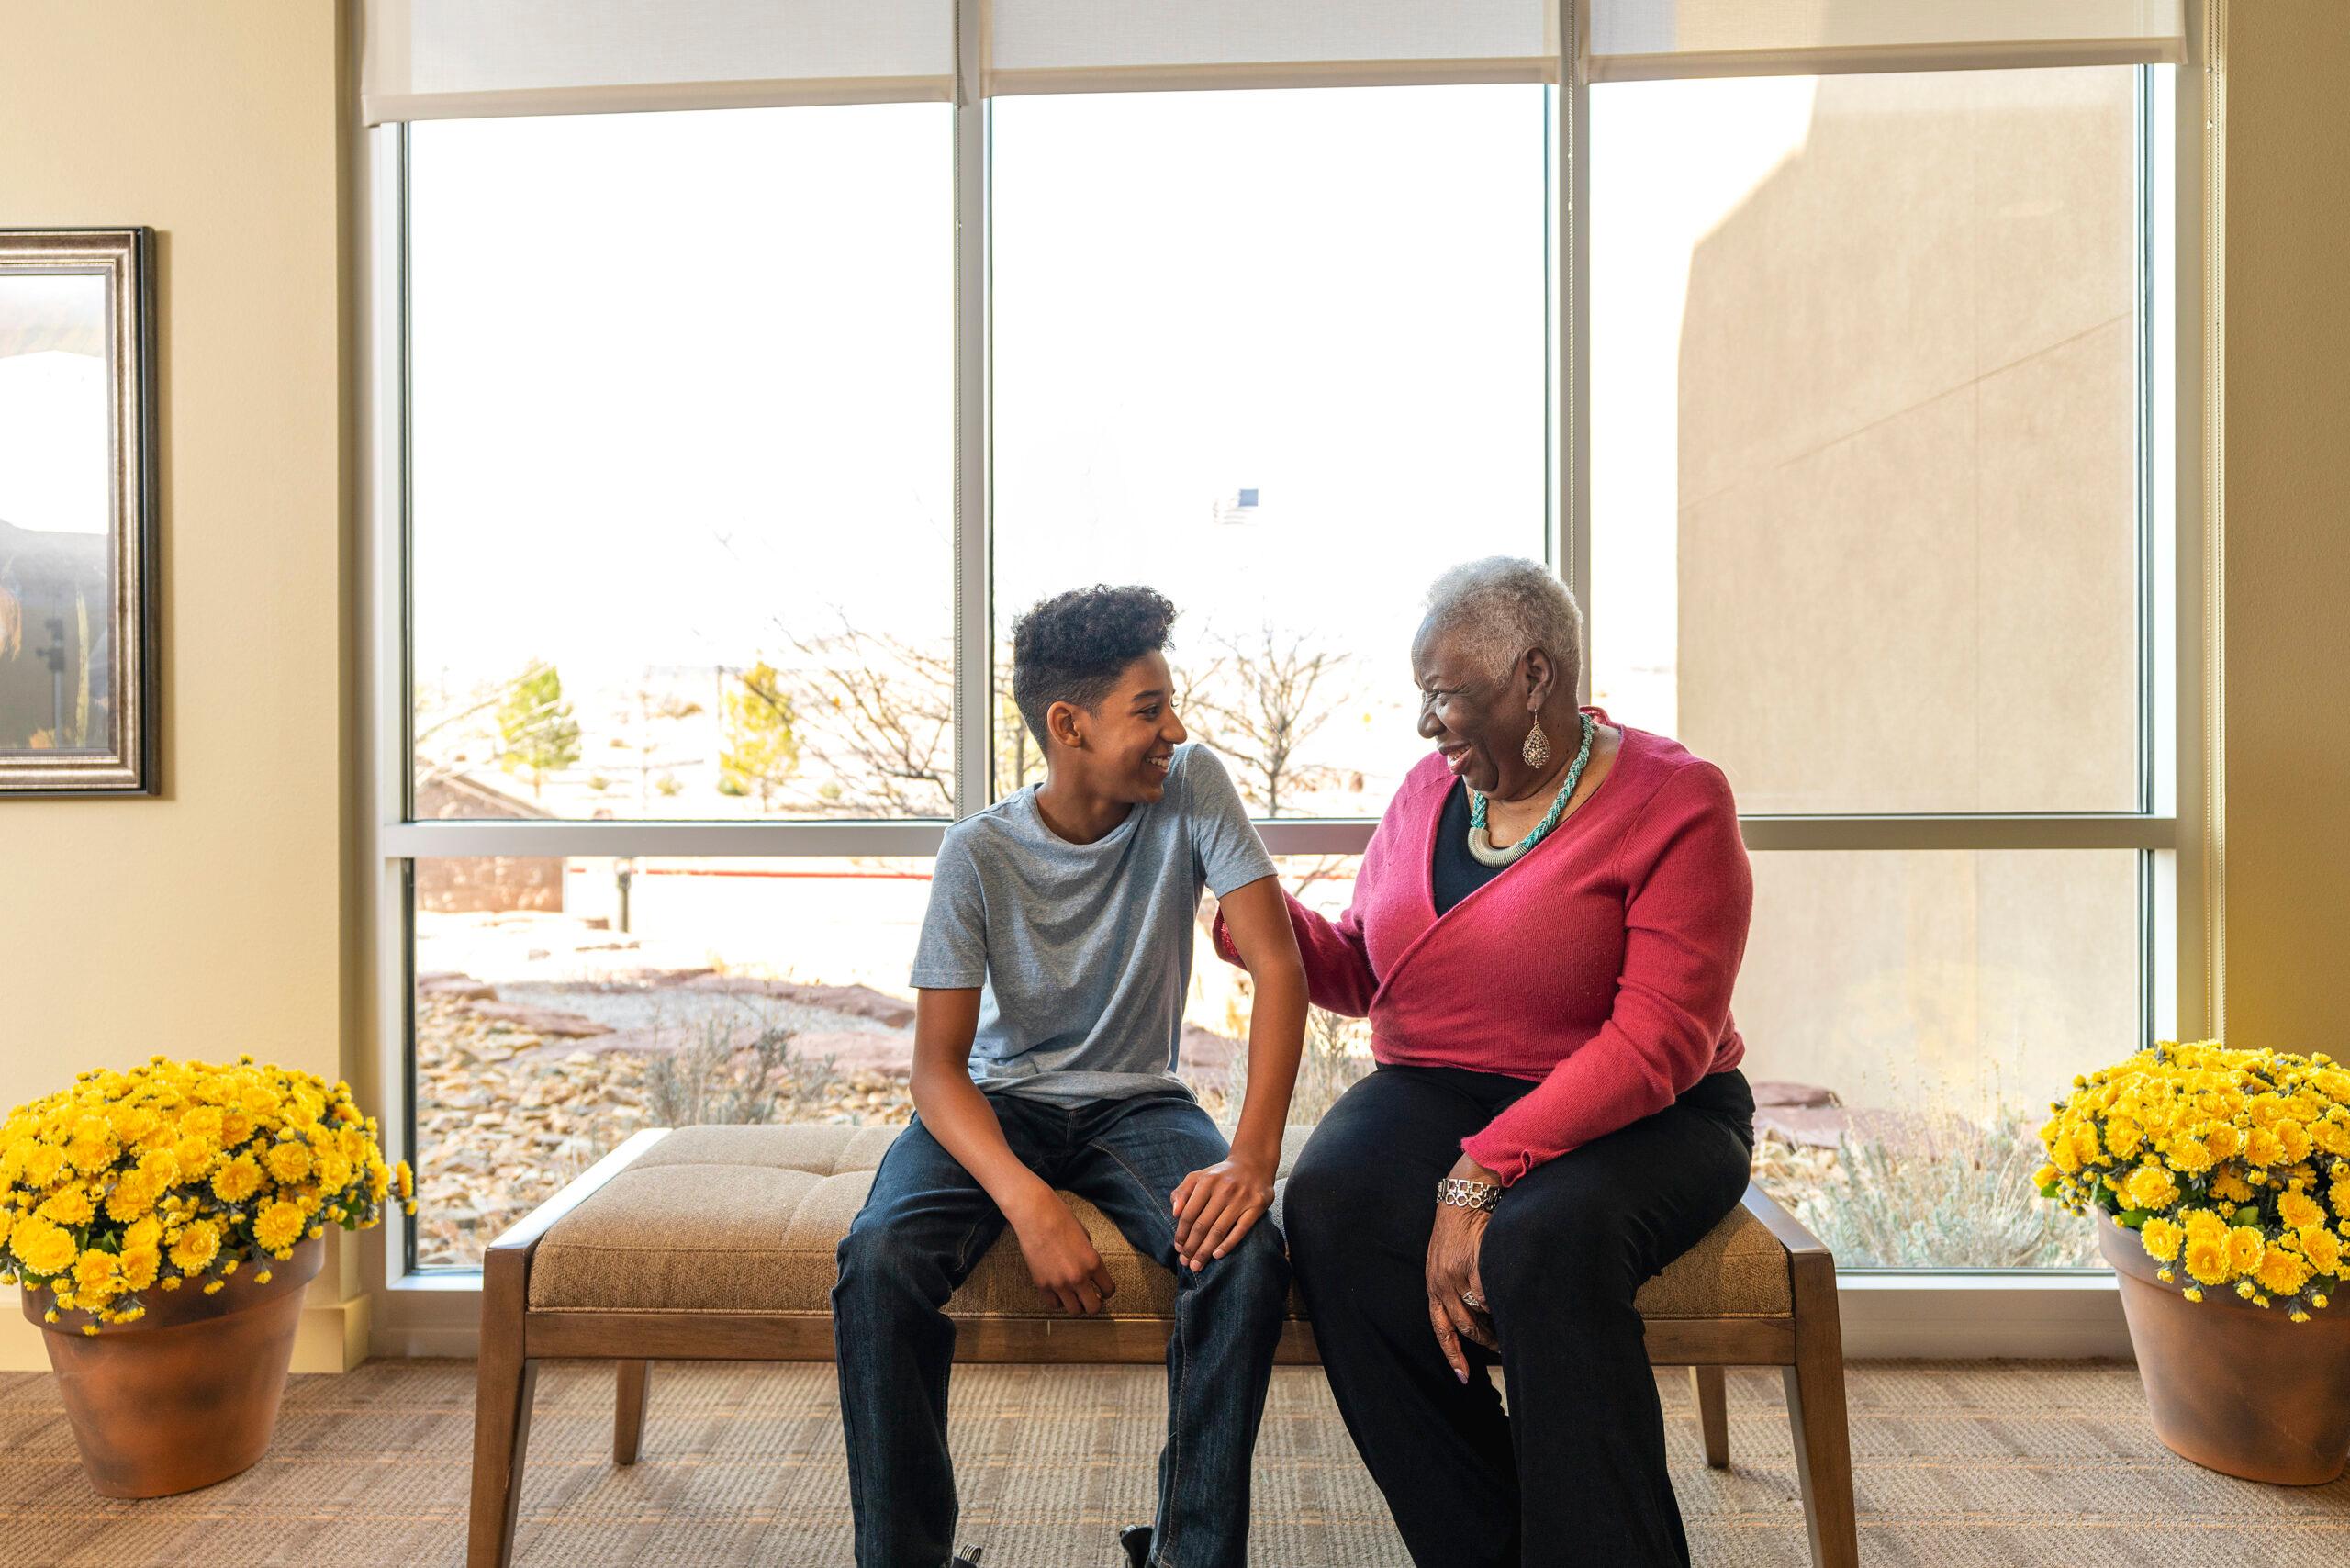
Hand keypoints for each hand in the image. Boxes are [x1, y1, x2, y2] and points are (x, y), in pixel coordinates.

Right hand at [1008, 1190, 1116, 1315]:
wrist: (1036, 1216)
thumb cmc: (1061, 1220)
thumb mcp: (1085, 1237)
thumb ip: (1089, 1257)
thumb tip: (1090, 1272)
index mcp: (1094, 1263)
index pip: (1108, 1290)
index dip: (1106, 1292)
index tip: (1102, 1291)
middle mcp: (1079, 1277)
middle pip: (1093, 1308)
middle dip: (1093, 1304)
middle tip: (1088, 1297)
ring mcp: (1059, 1283)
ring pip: (1074, 1311)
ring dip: (1075, 1305)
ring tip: (1073, 1296)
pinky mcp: (1042, 1285)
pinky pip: (1054, 1304)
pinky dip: (1057, 1301)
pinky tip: (1057, 1291)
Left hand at [1171, 1151, 1275, 1270]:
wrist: (1253, 1164)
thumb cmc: (1220, 1176)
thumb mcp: (1198, 1177)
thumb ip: (1182, 1193)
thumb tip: (1174, 1213)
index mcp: (1206, 1181)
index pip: (1189, 1213)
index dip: (1181, 1233)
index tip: (1178, 1248)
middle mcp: (1224, 1188)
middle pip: (1203, 1225)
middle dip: (1191, 1247)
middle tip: (1185, 1263)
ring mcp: (1241, 1197)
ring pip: (1219, 1230)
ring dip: (1205, 1251)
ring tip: (1197, 1265)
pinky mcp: (1257, 1205)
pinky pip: (1240, 1229)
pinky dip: (1228, 1244)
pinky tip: (1216, 1255)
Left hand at [1425, 1160, 1500, 1381]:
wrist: (1465, 1194)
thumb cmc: (1460, 1226)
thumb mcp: (1448, 1258)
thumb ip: (1457, 1283)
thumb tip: (1477, 1311)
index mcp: (1433, 1284)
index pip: (1441, 1328)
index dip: (1453, 1355)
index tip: (1464, 1379)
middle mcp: (1441, 1283)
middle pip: (1465, 1327)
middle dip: (1485, 1342)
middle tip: (1504, 1351)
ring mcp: (1456, 1274)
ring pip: (1480, 1313)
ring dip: (1497, 1327)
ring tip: (1514, 1332)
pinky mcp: (1473, 1263)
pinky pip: (1489, 1293)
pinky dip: (1500, 1301)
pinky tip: (1513, 1303)